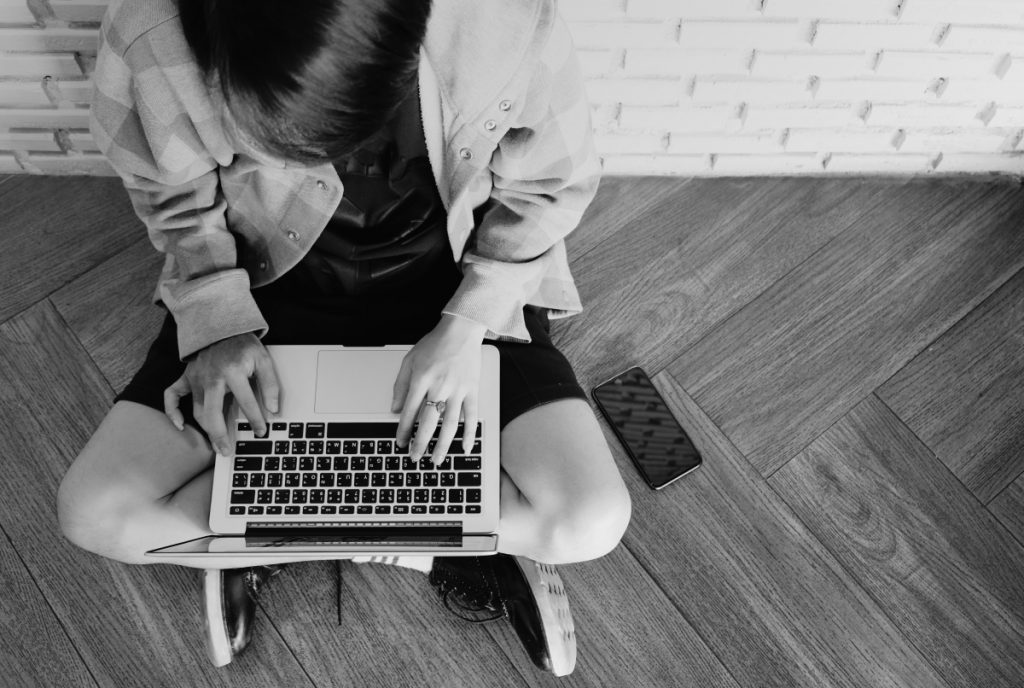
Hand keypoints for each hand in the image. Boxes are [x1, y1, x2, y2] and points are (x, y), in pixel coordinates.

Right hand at [163, 333, 280, 456]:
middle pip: (212, 414)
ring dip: (205, 430)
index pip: (246, 402)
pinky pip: (171, 395)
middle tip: (228, 451)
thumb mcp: (263, 359)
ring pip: (197, 410)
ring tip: (217, 444)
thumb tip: (274, 409)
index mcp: (233, 372)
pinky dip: (172, 411)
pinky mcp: (186, 377)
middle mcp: (212, 378)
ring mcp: (196, 378)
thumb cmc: (243, 345)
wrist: (221, 327)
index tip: (261, 431)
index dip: (255, 420)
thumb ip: (270, 384)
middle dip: (220, 435)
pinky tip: (180, 425)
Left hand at [392, 314, 486, 462]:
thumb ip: (401, 385)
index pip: (409, 412)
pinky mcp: (472, 390)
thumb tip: (394, 409)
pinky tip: (465, 448)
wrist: (461, 330)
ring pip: (450, 424)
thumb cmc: (435, 344)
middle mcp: (439, 386)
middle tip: (414, 458)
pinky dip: (469, 434)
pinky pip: (472, 416)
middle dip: (420, 444)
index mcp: (421, 379)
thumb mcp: (409, 360)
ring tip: (436, 460)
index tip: (400, 443)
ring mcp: (458, 390)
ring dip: (442, 445)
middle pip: (428, 423)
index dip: (403, 431)